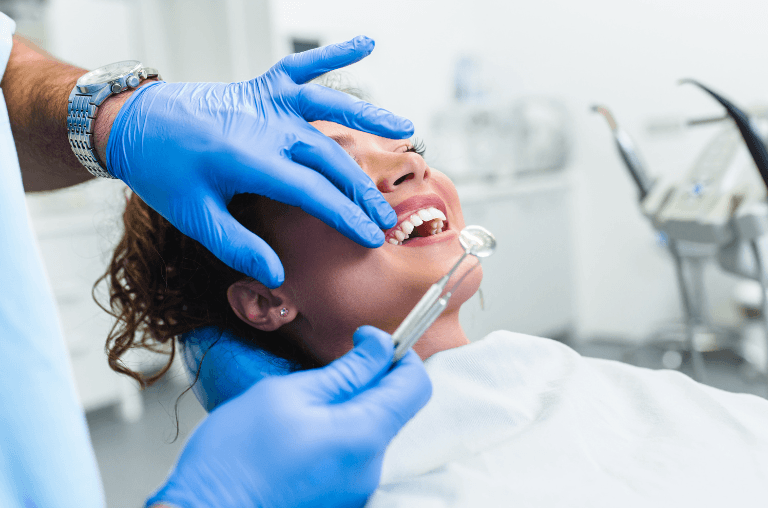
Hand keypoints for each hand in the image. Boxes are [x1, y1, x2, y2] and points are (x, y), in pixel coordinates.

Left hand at [106, 36, 410, 287]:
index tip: (371, 236)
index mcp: (249, 159)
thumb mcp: (194, 216)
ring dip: (368, 117)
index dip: (346, 216)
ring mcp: (266, 101)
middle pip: (329, 158)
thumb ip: (238, 246)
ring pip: (328, 107)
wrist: (134, 123)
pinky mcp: (262, 86)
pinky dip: (333, 54)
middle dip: (363, 190)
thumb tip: (277, 275)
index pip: (313, 192)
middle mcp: (265, 126)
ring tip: (405, 129)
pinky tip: (365, 42)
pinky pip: (303, 67)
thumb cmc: (162, 171)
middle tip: (388, 217)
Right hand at [146, 326, 431, 507]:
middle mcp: (369, 468)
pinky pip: (351, 455)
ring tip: (301, 409)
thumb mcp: (290, 394)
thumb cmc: (236, 458)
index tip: (370, 341)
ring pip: (369, 431)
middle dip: (369, 381)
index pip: (415, 385)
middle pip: (393, 408)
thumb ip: (345, 371)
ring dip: (347, 409)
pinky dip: (335, 435)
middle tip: (327, 370)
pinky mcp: (340, 499)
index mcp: (364, 436)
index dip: (399, 355)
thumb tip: (379, 347)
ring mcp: (356, 488)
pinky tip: (297, 436)